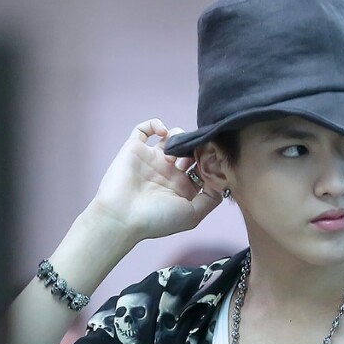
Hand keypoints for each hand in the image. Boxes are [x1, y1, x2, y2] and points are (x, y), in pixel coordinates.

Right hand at [86, 118, 220, 241]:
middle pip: (190, 150)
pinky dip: (155, 124)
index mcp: (182, 187)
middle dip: (197, 147)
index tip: (215, 158)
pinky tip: (163, 132)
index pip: (202, 167)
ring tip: (178, 149)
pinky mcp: (135, 149)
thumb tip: (221, 182)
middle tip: (199, 149)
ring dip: (180, 137)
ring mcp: (152, 159)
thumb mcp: (192, 215)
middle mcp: (169, 171)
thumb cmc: (156, 219)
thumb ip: (210, 199)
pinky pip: (144, 129)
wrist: (122, 216)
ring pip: (172, 137)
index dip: (210, 160)